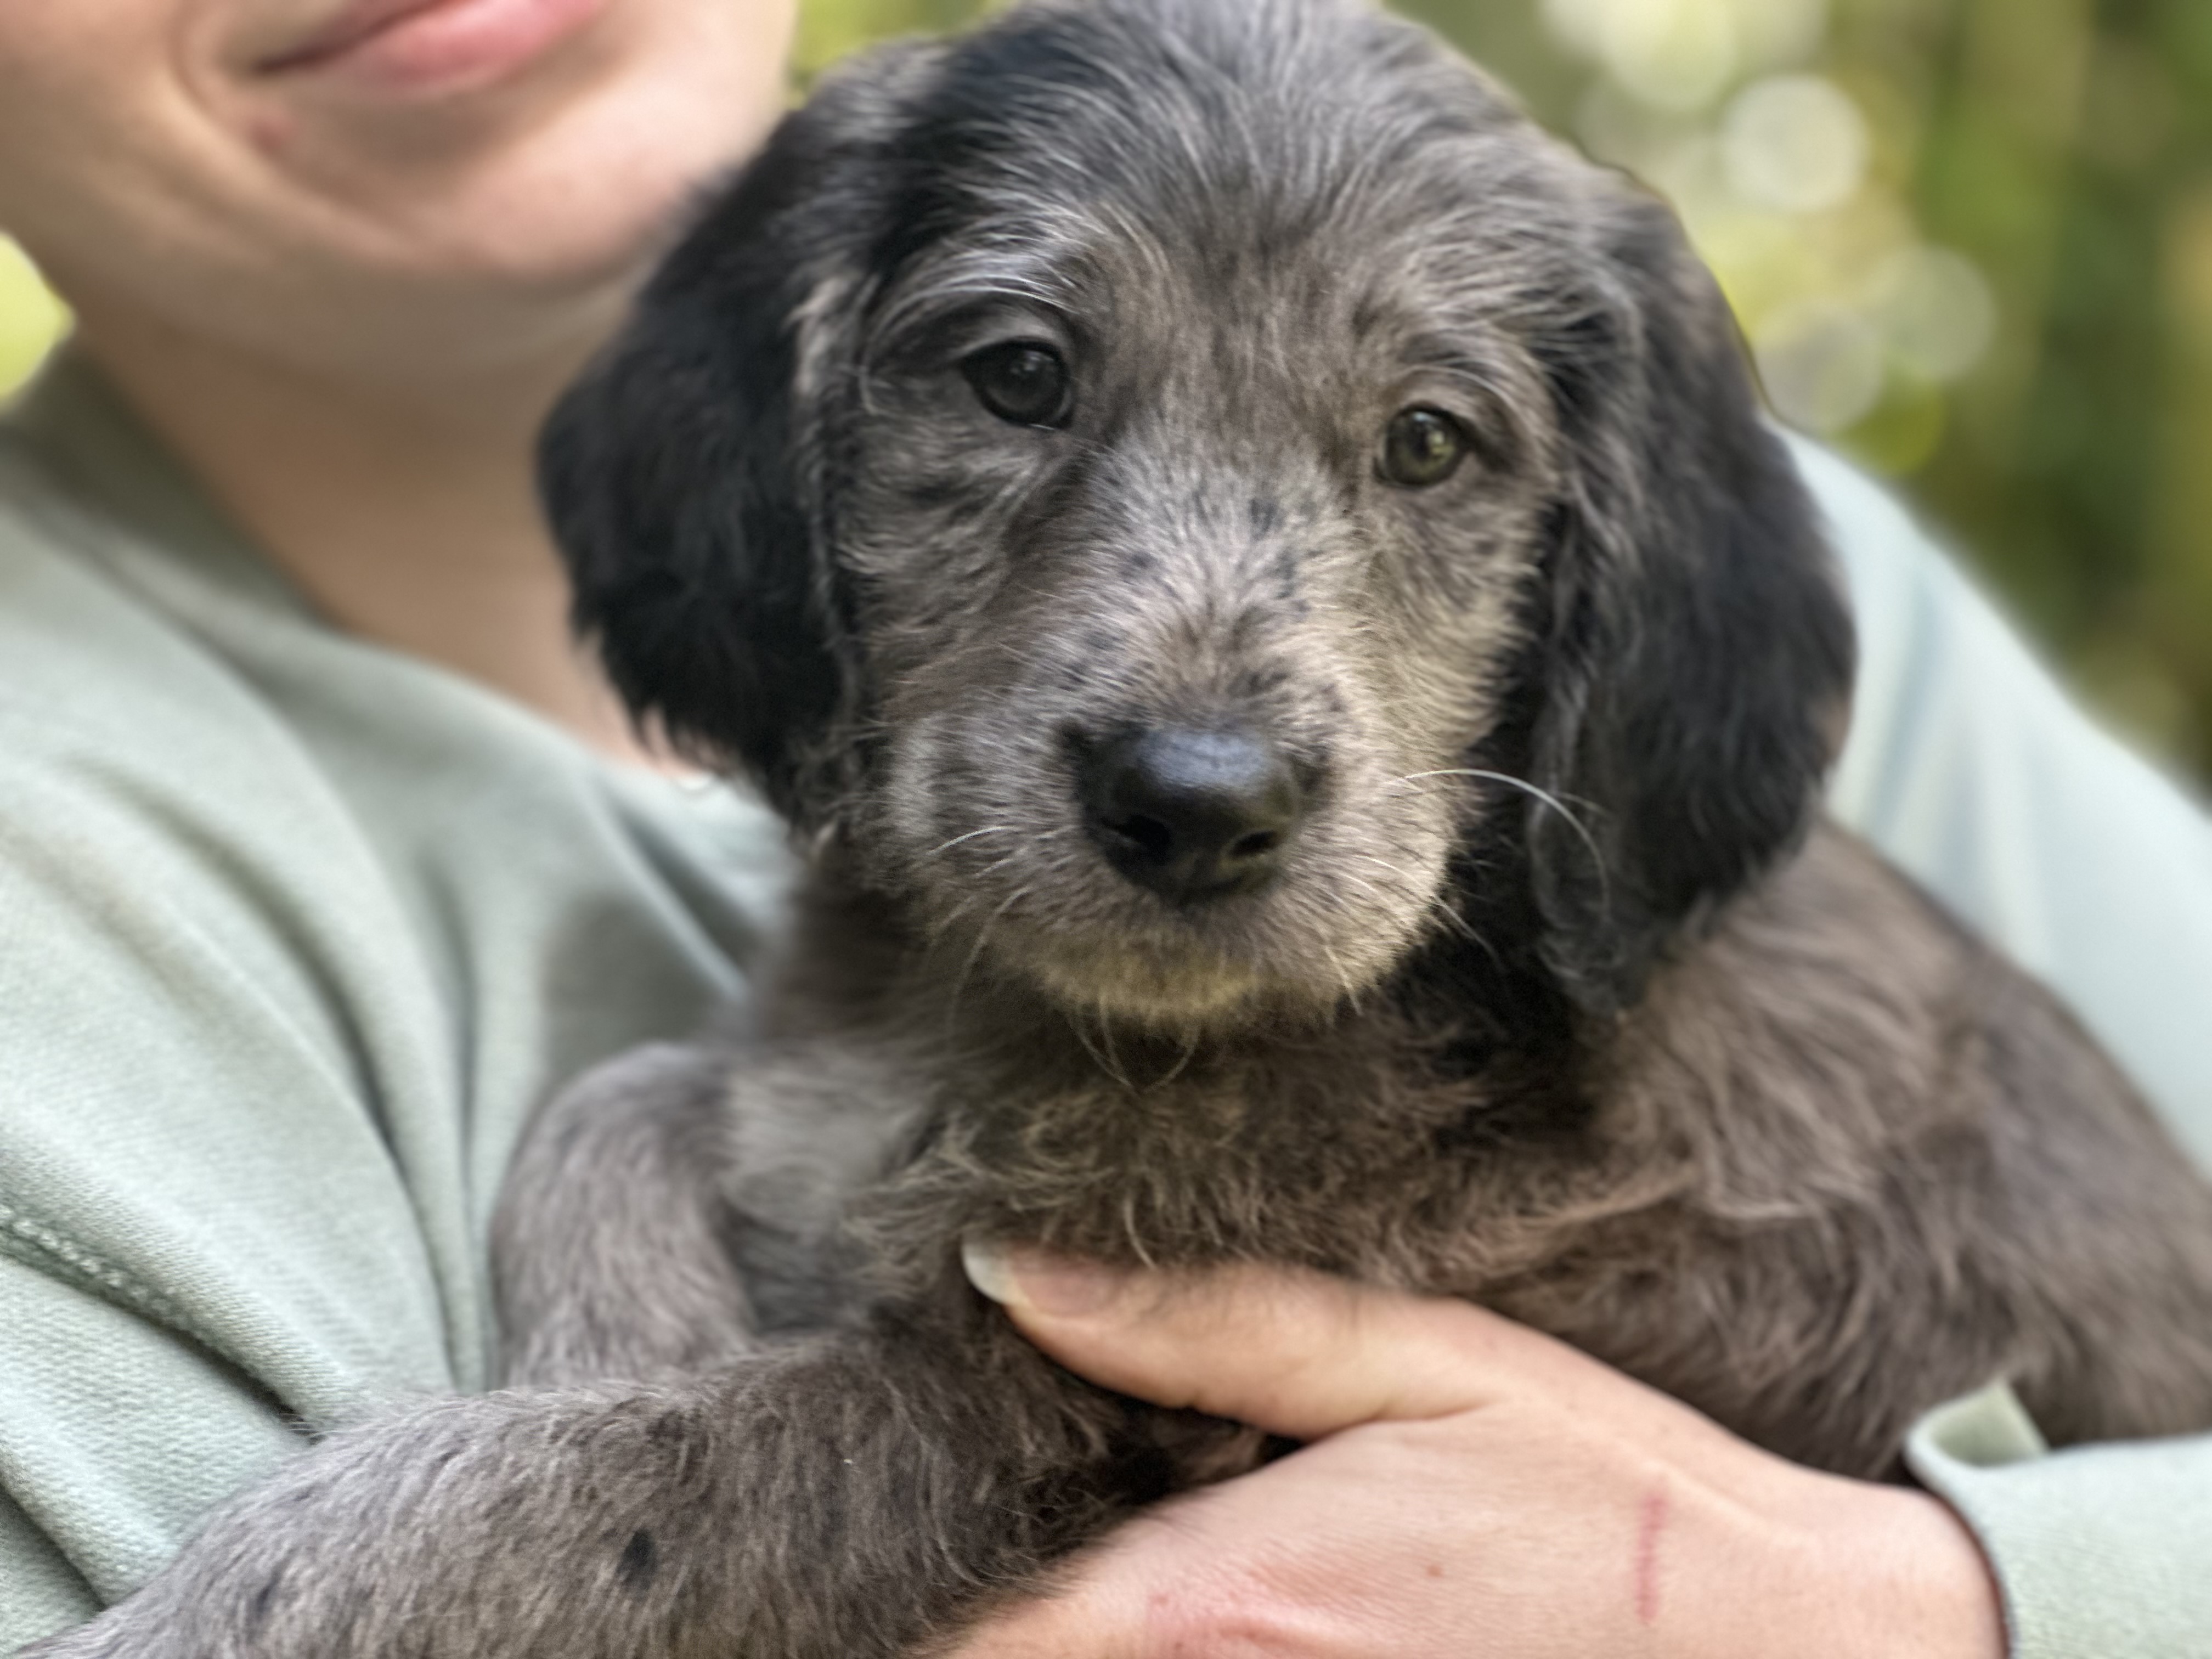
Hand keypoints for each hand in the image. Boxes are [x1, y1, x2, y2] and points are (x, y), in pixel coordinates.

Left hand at [951, 1252, 2006, 1657]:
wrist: (1789, 1652)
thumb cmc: (1600, 1500)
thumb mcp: (1414, 1364)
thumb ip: (1202, 1325)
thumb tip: (1005, 1269)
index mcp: (1213, 1603)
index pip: (964, 1647)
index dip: (871, 1624)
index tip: (793, 1588)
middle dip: (963, 1633)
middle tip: (910, 1576)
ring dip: (1046, 1646)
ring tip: (1009, 1592)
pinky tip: (1162, 1617)